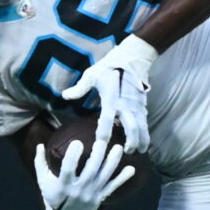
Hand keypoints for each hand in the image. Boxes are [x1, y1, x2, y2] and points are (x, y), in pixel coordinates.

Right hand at [35, 136, 135, 209]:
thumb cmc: (53, 196)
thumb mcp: (43, 181)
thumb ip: (40, 163)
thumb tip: (39, 145)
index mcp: (63, 185)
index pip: (68, 169)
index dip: (73, 156)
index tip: (77, 142)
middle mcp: (79, 190)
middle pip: (90, 171)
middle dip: (97, 156)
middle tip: (102, 140)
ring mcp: (91, 194)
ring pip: (104, 177)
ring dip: (112, 162)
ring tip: (118, 148)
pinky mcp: (100, 197)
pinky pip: (113, 187)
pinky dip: (122, 178)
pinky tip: (132, 168)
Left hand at [59, 35, 158, 155]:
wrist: (132, 57)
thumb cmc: (109, 66)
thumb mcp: (91, 75)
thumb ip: (79, 88)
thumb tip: (64, 96)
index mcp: (111, 98)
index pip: (107, 118)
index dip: (104, 132)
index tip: (101, 144)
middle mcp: (125, 105)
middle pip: (131, 126)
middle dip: (131, 140)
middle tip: (126, 152)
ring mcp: (136, 105)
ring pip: (142, 126)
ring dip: (141, 139)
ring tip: (139, 151)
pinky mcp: (142, 104)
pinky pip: (145, 121)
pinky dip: (145, 132)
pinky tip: (144, 142)